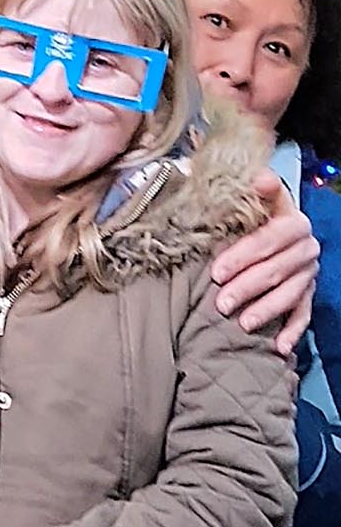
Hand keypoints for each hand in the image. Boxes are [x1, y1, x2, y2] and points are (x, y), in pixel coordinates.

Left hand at [211, 170, 318, 355]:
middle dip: (247, 285)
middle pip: (277, 266)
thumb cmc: (248, 222)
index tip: (217, 269)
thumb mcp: (246, 205)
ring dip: (266, 309)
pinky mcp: (308, 294)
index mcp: (289, 218)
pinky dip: (291, 331)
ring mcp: (308, 271)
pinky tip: (279, 347)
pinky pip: (303, 315)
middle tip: (221, 300)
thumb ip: (246, 194)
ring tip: (242, 323)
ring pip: (289, 292)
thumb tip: (257, 179)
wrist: (267, 239)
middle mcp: (304, 244)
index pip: (271, 234)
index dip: (244, 250)